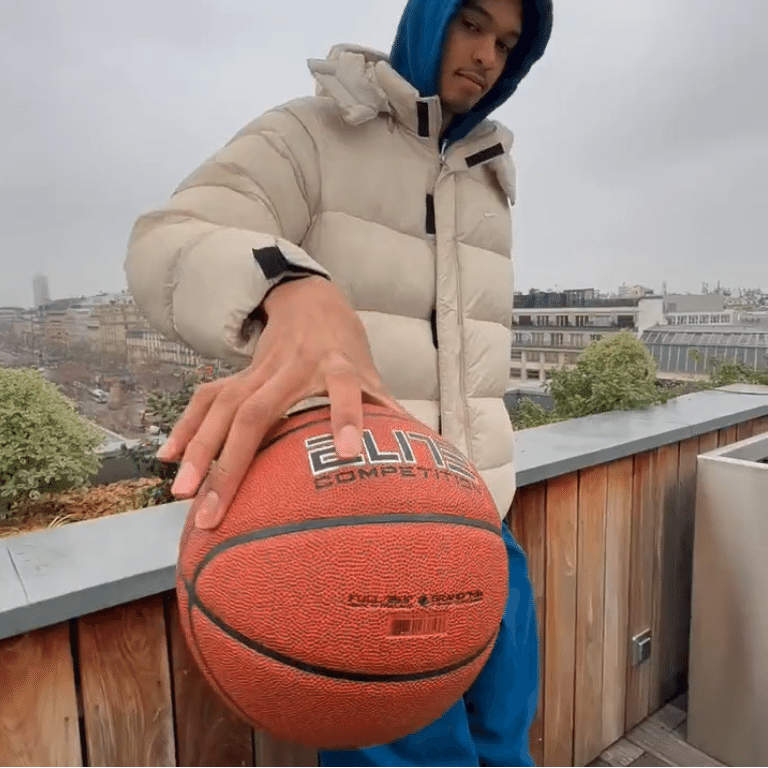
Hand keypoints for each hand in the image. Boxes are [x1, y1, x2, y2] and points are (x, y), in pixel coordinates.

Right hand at [156, 276, 401, 529]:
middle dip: (234, 464)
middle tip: (216, 514)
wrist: (309, 299)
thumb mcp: (371, 372)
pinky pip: (206, 398)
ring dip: (200, 451)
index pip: (344, 390)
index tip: (350, 456)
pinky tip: (168, 458)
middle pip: (256, 413)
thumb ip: (388, 408)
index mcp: (337, 367)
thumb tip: (425, 451)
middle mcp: (292, 368)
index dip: (348, 418)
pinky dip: (187, 427)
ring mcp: (259, 370)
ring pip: (222, 409)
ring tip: (183, 496)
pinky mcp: (239, 372)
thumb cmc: (346, 348)